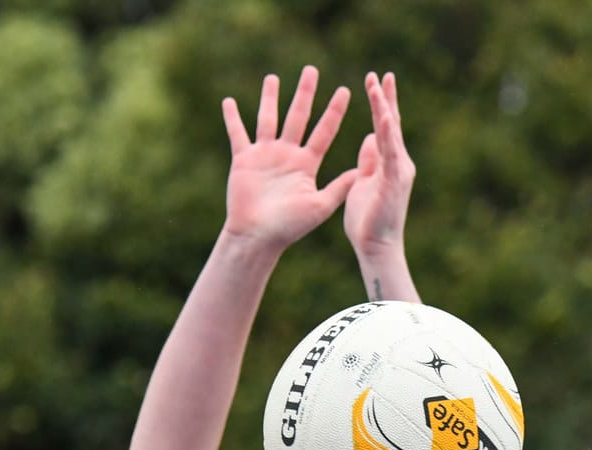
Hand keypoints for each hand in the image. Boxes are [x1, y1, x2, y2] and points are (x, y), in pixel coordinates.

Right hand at [220, 67, 357, 250]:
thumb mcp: (320, 206)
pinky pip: (237, 134)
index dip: (334, 111)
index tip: (345, 90)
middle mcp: (287, 154)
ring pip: (268, 119)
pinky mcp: (244, 160)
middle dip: (305, 93)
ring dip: (270, 98)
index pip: (324, 131)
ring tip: (273, 77)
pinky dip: (232, 118)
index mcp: (307, 163)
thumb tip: (363, 169)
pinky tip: (228, 101)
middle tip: (311, 70)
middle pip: (298, 116)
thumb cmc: (289, 227)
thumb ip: (340, 187)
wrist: (257, 237)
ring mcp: (265, 155)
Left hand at [343, 72, 416, 260]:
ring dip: (385, 108)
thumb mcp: (363, 182)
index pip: (384, 127)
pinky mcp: (395, 181)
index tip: (375, 82)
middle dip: (384, 98)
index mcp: (388, 162)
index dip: (380, 104)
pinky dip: (389, 135)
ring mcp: (399, 171)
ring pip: (392, 133)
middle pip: (391, 123)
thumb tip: (370, 137)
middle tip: (378, 74)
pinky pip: (391, 154)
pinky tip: (384, 117)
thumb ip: (368, 160)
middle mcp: (398, 162)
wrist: (376, 248)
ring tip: (379, 86)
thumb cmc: (367, 220)